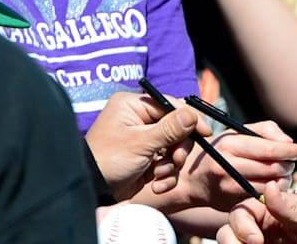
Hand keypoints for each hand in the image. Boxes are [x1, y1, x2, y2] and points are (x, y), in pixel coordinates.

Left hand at [85, 91, 211, 199]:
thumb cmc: (108, 161)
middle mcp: (138, 119)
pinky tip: (156, 184)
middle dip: (178, 148)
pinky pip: (168, 162)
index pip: (171, 105)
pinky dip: (166, 175)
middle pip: (177, 127)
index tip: (204, 133)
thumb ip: (169, 128)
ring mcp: (143, 139)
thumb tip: (192, 114)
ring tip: (159, 175)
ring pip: (175, 146)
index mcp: (133, 105)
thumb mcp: (140, 143)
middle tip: (175, 160)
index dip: (190, 119)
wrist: (92, 192)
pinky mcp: (147, 158)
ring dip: (172, 164)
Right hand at [174, 121, 296, 211]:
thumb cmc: (222, 150)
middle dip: (288, 165)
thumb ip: (266, 130)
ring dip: (284, 179)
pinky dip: (274, 191)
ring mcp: (229, 187)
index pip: (268, 149)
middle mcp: (227, 166)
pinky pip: (262, 198)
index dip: (289, 150)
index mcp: (230, 144)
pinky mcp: (232, 203)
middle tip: (293, 162)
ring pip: (270, 185)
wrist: (194, 180)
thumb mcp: (238, 132)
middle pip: (271, 168)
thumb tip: (289, 143)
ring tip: (285, 172)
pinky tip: (275, 184)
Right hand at [216, 182, 296, 243]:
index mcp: (274, 208)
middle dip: (233, 236)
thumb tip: (269, 187)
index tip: (255, 239)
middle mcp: (263, 224)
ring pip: (230, 239)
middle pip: (233, 224)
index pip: (246, 208)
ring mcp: (261, 240)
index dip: (243, 222)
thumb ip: (290, 205)